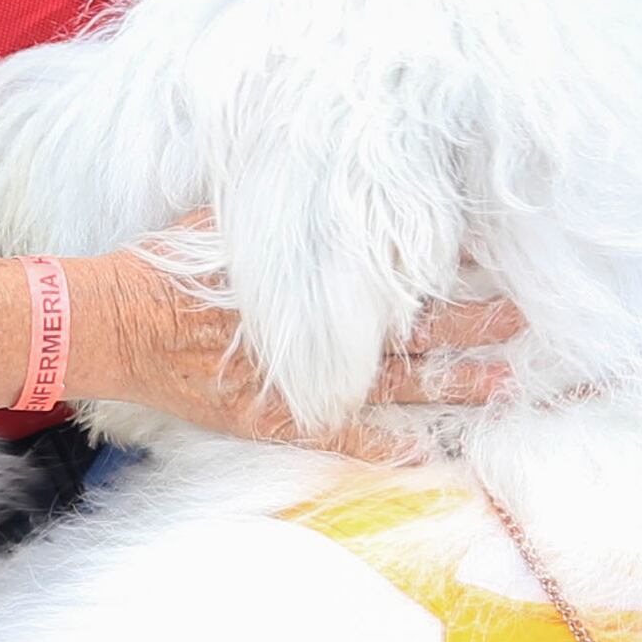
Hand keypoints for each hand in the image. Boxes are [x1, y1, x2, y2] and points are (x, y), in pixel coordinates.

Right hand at [73, 246, 525, 447]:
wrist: (113, 322)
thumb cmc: (167, 267)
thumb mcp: (229, 221)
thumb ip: (287, 218)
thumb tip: (333, 187)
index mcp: (316, 280)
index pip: (398, 274)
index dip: (449, 268)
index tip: (495, 259)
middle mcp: (319, 330)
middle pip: (415, 327)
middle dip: (475, 322)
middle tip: (528, 319)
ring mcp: (304, 381)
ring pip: (398, 384)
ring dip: (454, 385)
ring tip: (506, 383)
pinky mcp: (280, 418)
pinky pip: (346, 437)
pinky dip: (387, 448)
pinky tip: (428, 453)